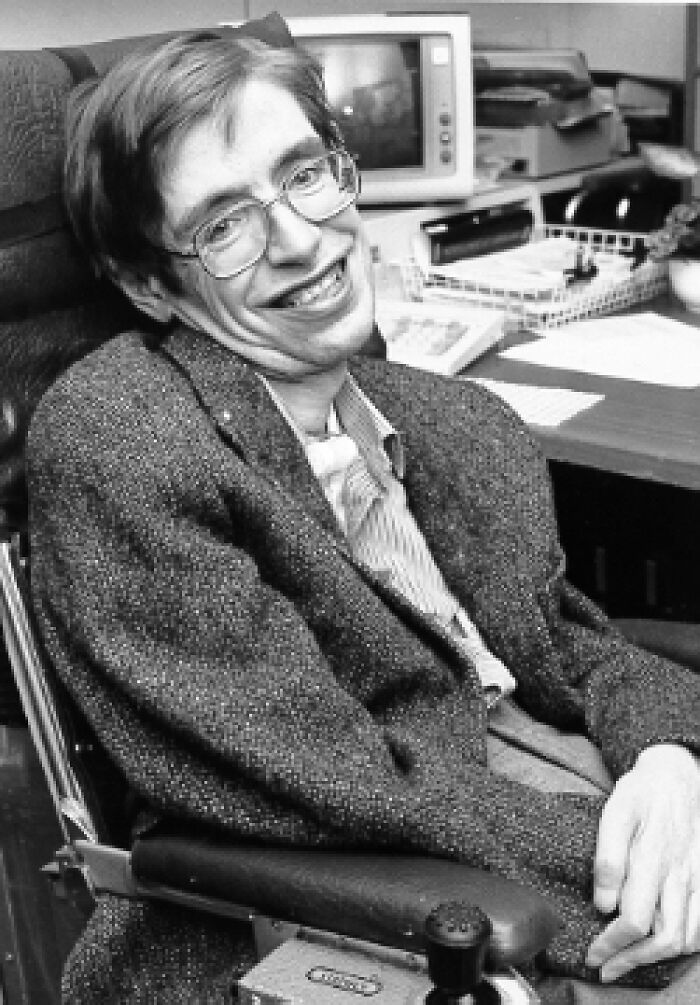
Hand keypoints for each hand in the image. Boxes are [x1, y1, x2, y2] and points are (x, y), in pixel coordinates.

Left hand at [586, 744, 699, 981]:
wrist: (677, 773)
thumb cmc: (641, 793)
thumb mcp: (615, 813)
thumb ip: (608, 857)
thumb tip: (603, 904)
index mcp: (653, 859)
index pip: (635, 921)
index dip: (613, 945)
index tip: (593, 954)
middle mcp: (679, 875)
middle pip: (663, 939)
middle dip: (631, 961)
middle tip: (606, 967)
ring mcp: (697, 879)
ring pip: (686, 938)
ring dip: (657, 957)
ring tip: (629, 961)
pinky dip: (686, 943)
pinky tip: (664, 944)